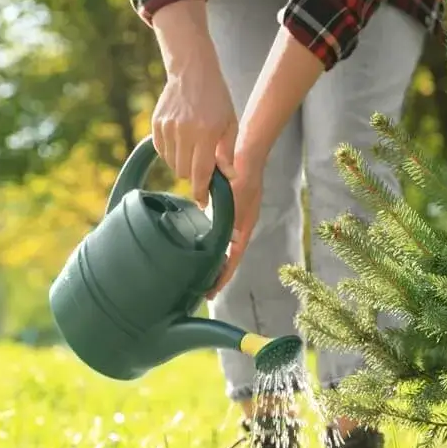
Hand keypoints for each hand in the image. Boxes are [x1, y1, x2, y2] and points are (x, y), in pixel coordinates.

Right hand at [150, 2, 237, 206]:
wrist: (192, 72)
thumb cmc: (216, 99)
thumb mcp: (230, 124)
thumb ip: (228, 153)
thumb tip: (228, 179)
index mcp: (206, 133)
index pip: (201, 173)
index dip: (201, 192)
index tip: (203, 202)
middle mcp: (184, 131)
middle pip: (184, 172)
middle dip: (193, 177)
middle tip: (202, 168)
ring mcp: (167, 127)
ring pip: (171, 164)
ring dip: (182, 165)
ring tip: (193, 152)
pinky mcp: (157, 124)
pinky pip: (161, 151)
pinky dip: (171, 154)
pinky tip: (181, 143)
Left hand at [207, 151, 264, 299]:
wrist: (248, 154)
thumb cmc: (242, 175)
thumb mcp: (233, 197)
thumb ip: (225, 213)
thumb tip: (214, 226)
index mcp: (244, 228)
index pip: (233, 260)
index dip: (222, 278)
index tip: (211, 293)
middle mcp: (241, 228)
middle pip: (228, 259)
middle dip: (216, 275)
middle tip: (201, 290)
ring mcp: (236, 220)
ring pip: (223, 249)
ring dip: (213, 262)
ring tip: (199, 275)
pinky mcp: (229, 212)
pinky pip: (219, 235)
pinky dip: (211, 245)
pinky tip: (198, 247)